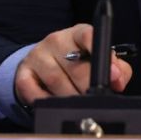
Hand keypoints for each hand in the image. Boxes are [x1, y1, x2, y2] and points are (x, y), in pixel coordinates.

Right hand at [13, 23, 132, 105]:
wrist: (45, 65)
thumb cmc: (79, 63)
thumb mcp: (100, 61)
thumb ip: (117, 69)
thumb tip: (117, 79)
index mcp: (78, 34)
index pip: (87, 35)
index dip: (98, 52)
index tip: (110, 71)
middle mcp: (56, 41)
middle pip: (74, 65)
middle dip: (87, 86)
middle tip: (94, 98)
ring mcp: (37, 55)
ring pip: (55, 80)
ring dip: (69, 97)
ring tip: (77, 105)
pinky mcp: (23, 73)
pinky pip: (33, 91)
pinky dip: (45, 101)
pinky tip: (54, 103)